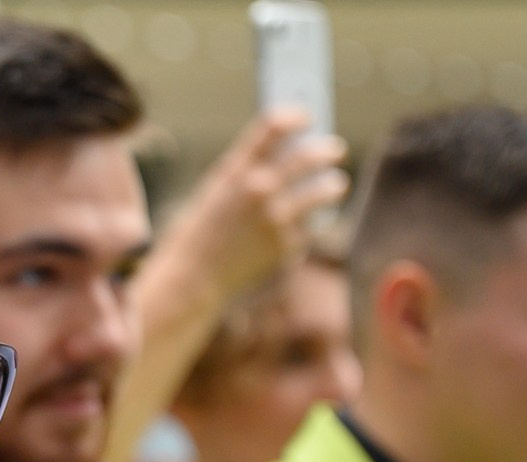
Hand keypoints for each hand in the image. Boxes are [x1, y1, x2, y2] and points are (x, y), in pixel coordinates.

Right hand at [154, 110, 350, 304]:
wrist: (191, 280)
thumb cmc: (199, 233)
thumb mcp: (215, 191)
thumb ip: (248, 170)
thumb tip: (292, 150)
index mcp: (236, 170)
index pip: (276, 126)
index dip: (296, 116)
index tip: (306, 118)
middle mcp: (260, 189)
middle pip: (310, 155)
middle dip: (328, 150)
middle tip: (334, 150)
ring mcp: (277, 218)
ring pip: (325, 189)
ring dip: (332, 184)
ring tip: (335, 184)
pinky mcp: (288, 246)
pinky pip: (311, 226)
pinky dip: (308, 224)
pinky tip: (299, 227)